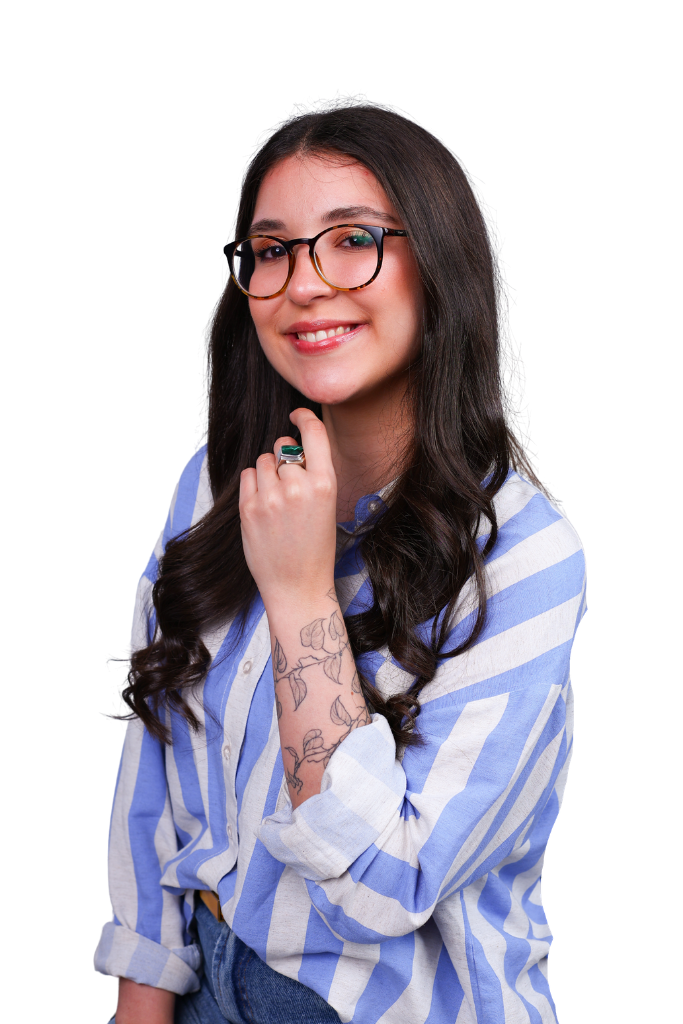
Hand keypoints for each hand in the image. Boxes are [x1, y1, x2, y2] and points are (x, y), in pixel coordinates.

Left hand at [239, 408, 337, 605]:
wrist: (297, 585)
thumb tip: (291, 447)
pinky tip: (263, 504)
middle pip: (283, 446)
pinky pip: (248, 476)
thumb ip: (312, 475)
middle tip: (288, 479)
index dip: (304, 417)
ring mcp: (271, 498)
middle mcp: (298, 487)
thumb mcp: (327, 506)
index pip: (313, 433)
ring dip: (267, 472)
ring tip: (276, 498)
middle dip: (284, 455)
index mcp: (325, 484)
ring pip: (263, 461)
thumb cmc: (315, 546)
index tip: (297, 414)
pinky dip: (254, 485)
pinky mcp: (249, 509)